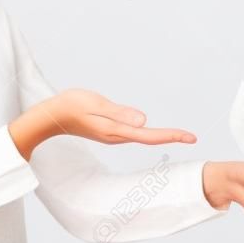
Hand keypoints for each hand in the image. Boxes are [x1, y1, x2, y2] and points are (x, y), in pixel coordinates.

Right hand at [9, 89, 196, 159]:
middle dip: (172, 137)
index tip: (190, 137)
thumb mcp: (96, 104)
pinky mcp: (110, 131)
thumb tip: (144, 120)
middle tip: (193, 137)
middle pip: (150, 138)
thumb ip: (120, 113)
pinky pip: (135, 134)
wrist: (51, 117)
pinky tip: (156, 132)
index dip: (171, 135)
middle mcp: (118, 136)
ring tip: (181, 135)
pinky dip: (150, 134)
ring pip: (144, 137)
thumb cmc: (70, 106)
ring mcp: (114, 135)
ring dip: (162, 136)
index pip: (150, 134)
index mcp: (117, 131)